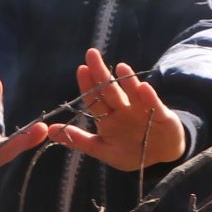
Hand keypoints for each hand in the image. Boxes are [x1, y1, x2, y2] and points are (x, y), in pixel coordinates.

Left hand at [51, 48, 186, 170]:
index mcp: (108, 118)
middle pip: (110, 90)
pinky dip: (149, 96)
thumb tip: (50, 131)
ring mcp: (141, 111)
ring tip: (121, 67)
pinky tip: (144, 87)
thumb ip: (79, 141)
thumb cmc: (130, 152)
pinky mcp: (161, 115)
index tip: (81, 69)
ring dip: (127, 81)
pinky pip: (154, 105)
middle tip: (92, 54)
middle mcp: (123, 110)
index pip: (94, 99)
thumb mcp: (103, 150)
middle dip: (100, 73)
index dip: (87, 85)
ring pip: (132, 93)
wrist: (161, 157)